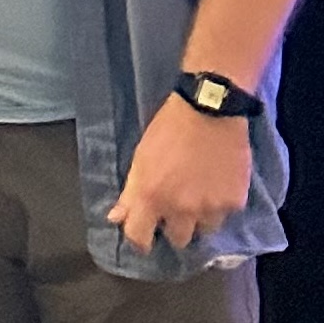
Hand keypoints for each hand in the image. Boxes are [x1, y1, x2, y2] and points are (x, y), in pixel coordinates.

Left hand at [109, 94, 252, 252]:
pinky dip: (220, 205)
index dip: (140, 240)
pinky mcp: (235, 203)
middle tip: (175, 209)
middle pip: (177, 239)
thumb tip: (116, 218)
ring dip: (199, 219)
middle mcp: (182, 209)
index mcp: (152, 196)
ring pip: (204, 230)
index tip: (144, 235)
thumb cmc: (168, 130)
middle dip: (173, 228)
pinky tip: (216, 184)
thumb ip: (130, 193)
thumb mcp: (141, 158)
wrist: (210, 112)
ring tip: (198, 195)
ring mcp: (211, 208)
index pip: (140, 238)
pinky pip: (225, 214)